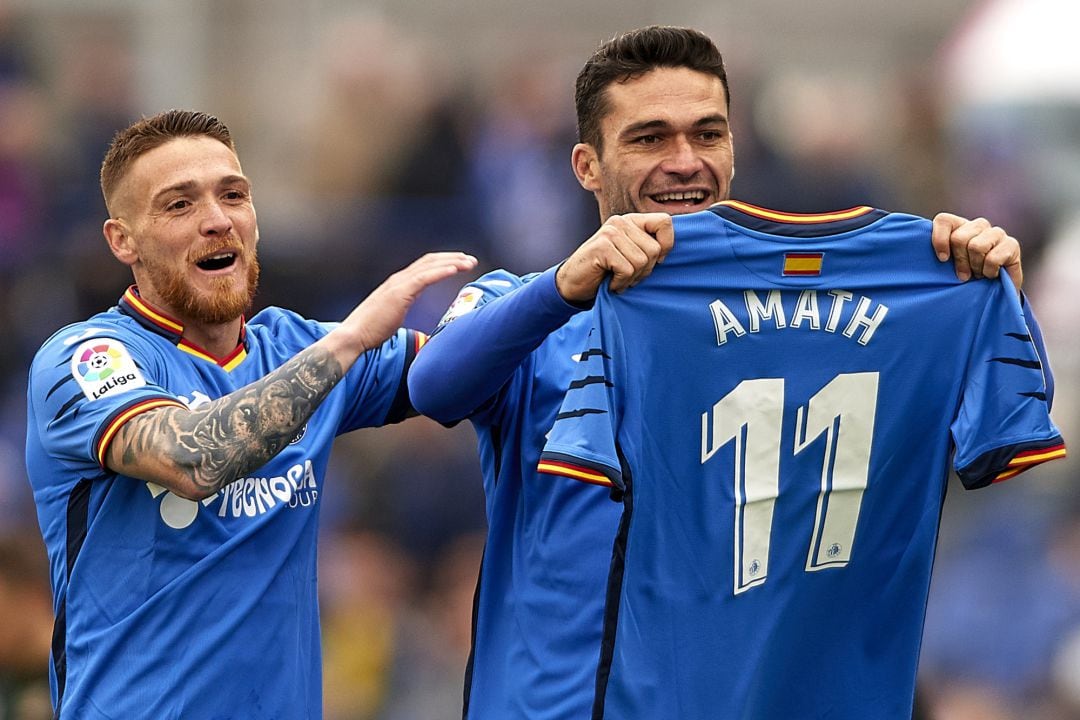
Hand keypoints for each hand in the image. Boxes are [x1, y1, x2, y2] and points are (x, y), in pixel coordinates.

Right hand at [343, 252, 477, 352]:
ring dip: (451, 262)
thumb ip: (405, 310)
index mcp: (398, 284)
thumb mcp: (393, 316)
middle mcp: (399, 279)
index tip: (460, 263)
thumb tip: (418, 317)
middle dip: (452, 258)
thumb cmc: (372, 331)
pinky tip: (454, 269)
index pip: (424, 266)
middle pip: (430, 261)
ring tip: (468, 262)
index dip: (443, 262)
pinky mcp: (400, 293)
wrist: (355, 335)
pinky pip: (424, 278)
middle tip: (470, 260)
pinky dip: (441, 271)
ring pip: (430, 266)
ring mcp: (399, 284)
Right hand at [556, 213, 673, 302]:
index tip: (655, 261)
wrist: (574, 283)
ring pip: (642, 261)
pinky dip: (620, 282)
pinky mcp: (602, 246)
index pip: (665, 222)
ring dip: (632, 278)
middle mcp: (621, 222)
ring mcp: (610, 232)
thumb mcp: (631, 255)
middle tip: (628, 275)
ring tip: (618, 279)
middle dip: (645, 270)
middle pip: (654, 249)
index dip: (667, 245)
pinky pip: (627, 269)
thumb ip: (648, 247)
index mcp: (631, 221)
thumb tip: (671, 252)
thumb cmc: (606, 272)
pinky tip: (611, 282)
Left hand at [932, 213, 1022, 289]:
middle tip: (964, 275)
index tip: (943, 260)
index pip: (944, 220)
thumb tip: (938, 258)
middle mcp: (978, 226)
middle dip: (960, 261)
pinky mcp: (1012, 244)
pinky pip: (993, 258)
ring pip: (976, 246)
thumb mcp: (949, 268)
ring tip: (978, 274)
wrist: (996, 291)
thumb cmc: (968, 277)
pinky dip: (989, 271)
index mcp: (960, 227)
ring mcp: (996, 233)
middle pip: (959, 238)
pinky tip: (991, 275)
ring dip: (975, 266)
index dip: (940, 240)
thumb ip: (942, 257)